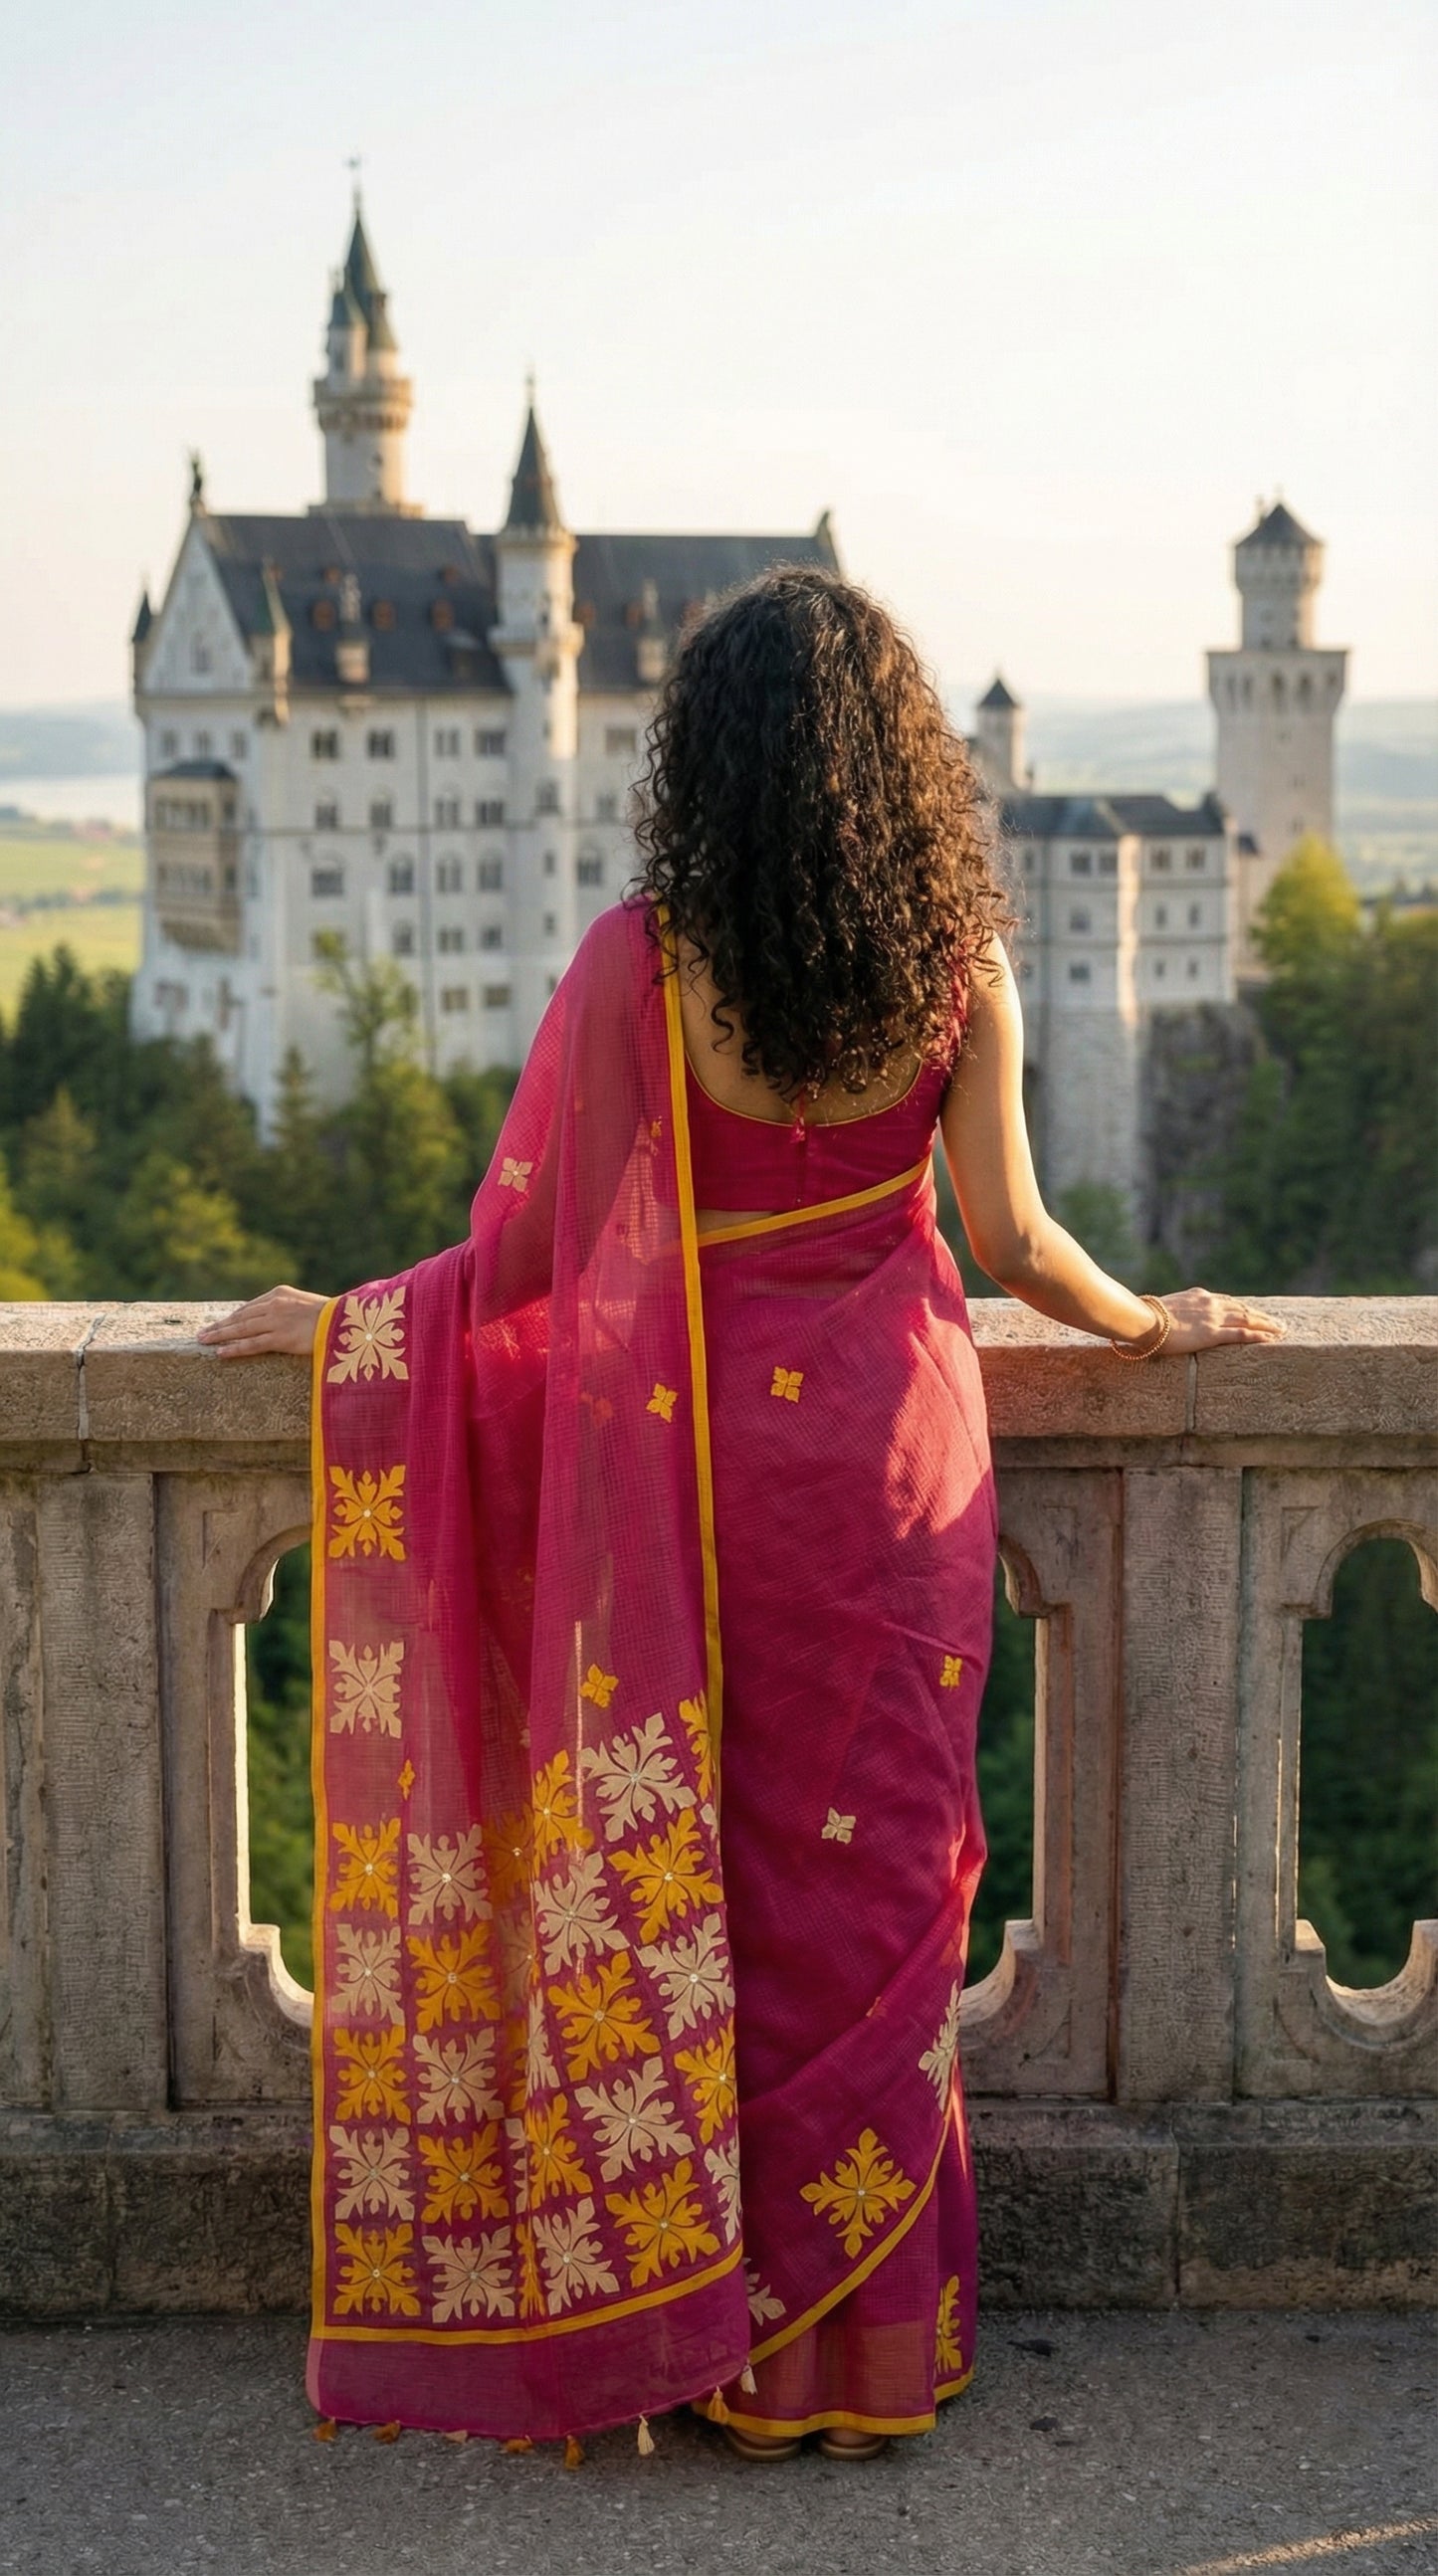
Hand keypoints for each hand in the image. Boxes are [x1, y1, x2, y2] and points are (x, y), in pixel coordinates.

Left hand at [196, 1285, 328, 1358]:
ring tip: (203, 1341)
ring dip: (219, 1335)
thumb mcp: (310, 1305)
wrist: (346, 1319)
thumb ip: (293, 1310)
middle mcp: (274, 1304)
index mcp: (281, 1293)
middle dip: (220, 1325)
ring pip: (240, 1329)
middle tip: (202, 1333)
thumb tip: (286, 1322)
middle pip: (240, 1317)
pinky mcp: (280, 1338)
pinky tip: (220, 1352)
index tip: (222, 1323)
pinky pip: (251, 1344)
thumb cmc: (333, 1315)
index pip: (251, 1307)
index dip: (234, 1317)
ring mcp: (276, 1321)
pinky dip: (234, 1348)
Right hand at [1143, 1287, 1284, 1354]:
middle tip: (1279, 1323)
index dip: (1245, 1308)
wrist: (1143, 1319)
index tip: (1255, 1313)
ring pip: (1248, 1320)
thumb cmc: (1146, 1317)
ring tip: (1282, 1331)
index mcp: (1199, 1296)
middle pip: (1244, 1309)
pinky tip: (1270, 1339)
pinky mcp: (1212, 1333)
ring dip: (1267, 1325)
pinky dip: (1258, 1336)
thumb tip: (1173, 1319)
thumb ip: (1177, 1312)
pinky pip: (1241, 1334)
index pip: (1229, 1302)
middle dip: (1263, 1317)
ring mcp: (1213, 1318)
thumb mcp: (1165, 1308)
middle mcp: (1210, 1303)